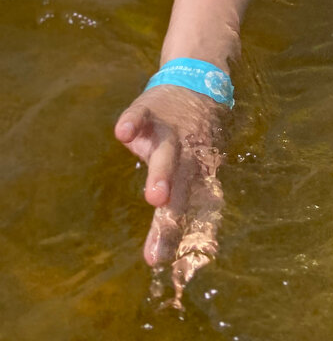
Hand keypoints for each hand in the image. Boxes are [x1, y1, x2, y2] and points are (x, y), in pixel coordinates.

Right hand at [115, 84, 228, 295]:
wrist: (199, 78)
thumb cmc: (195, 134)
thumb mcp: (199, 164)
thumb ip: (186, 204)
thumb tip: (187, 258)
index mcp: (196, 170)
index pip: (188, 207)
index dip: (177, 233)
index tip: (164, 263)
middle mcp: (186, 153)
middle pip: (180, 182)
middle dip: (174, 205)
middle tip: (168, 227)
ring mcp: (168, 130)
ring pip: (166, 151)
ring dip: (161, 172)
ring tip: (155, 195)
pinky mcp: (150, 109)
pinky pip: (141, 116)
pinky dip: (134, 123)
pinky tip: (123, 133)